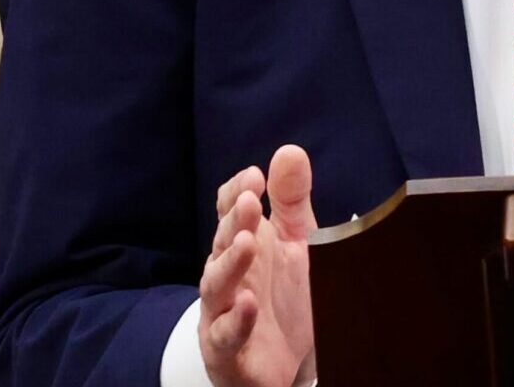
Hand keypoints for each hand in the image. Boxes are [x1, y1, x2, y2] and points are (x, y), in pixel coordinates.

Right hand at [199, 144, 317, 386]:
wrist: (290, 363)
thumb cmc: (286, 297)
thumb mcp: (296, 243)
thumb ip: (291, 201)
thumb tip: (288, 151)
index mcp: (246, 245)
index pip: (230, 213)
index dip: (236, 194)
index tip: (254, 177)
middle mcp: (229, 276)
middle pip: (222, 244)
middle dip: (233, 223)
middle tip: (249, 202)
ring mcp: (223, 313)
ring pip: (216, 287)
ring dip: (229, 264)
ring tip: (247, 244)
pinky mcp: (226, 352)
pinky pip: (224, 336)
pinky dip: (235, 320)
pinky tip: (247, 304)